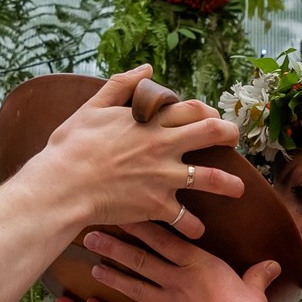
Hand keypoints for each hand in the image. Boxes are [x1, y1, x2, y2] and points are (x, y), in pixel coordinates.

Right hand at [27, 66, 242, 238]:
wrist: (62, 184)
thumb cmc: (71, 146)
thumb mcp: (93, 107)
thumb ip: (122, 85)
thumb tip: (147, 70)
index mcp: (151, 121)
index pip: (192, 108)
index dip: (207, 110)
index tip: (210, 117)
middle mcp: (164, 145)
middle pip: (213, 133)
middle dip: (230, 134)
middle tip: (234, 140)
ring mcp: (164, 176)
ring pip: (212, 178)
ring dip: (230, 183)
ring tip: (239, 189)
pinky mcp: (157, 204)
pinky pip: (185, 217)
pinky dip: (193, 226)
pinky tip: (198, 230)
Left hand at [84, 222, 280, 301]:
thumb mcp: (255, 288)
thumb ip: (257, 274)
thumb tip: (272, 264)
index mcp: (198, 264)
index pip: (163, 238)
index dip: (140, 225)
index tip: (122, 212)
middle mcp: (177, 280)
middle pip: (140, 259)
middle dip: (114, 247)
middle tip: (91, 236)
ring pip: (134, 286)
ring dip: (113, 276)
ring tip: (94, 267)